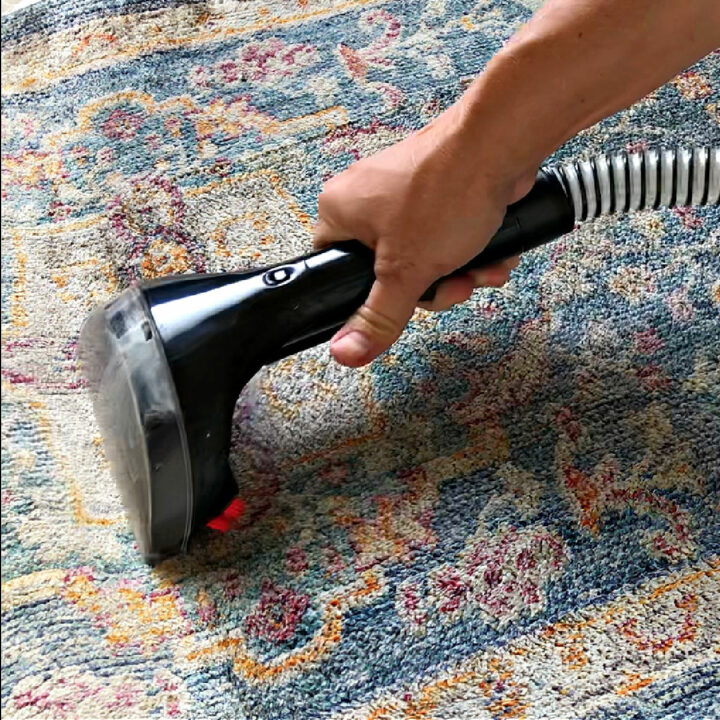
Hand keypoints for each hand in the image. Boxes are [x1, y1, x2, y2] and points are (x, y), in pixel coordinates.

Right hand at [313, 100, 535, 366]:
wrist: (502, 142)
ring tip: (482, 269)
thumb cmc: (446, 189)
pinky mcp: (437, 191)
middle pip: (388, 271)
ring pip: (423, 257)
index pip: (335, 269)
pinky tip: (493, 255)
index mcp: (340, 211)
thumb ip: (379, 317)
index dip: (367, 295)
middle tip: (453, 286)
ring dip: (457, 273)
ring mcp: (404, 193)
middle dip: (431, 288)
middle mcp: (366, 198)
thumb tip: (346, 354)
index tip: (398, 301)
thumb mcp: (407, 271)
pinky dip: (470, 251)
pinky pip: (445, 236)